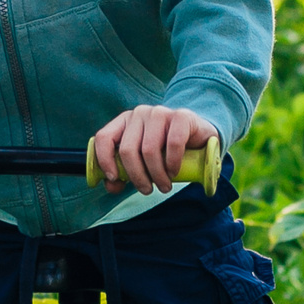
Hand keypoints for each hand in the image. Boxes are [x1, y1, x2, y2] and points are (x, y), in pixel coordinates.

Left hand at [90, 105, 215, 194]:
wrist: (199, 137)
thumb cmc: (166, 151)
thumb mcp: (143, 162)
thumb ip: (125, 173)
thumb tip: (112, 185)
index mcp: (125, 121)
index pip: (104, 137)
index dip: (105, 160)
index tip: (115, 179)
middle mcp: (139, 113)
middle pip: (128, 149)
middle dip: (137, 176)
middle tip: (147, 190)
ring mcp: (160, 112)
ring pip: (149, 150)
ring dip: (156, 175)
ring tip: (164, 186)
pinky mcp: (181, 116)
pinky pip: (173, 143)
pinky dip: (172, 163)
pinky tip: (174, 172)